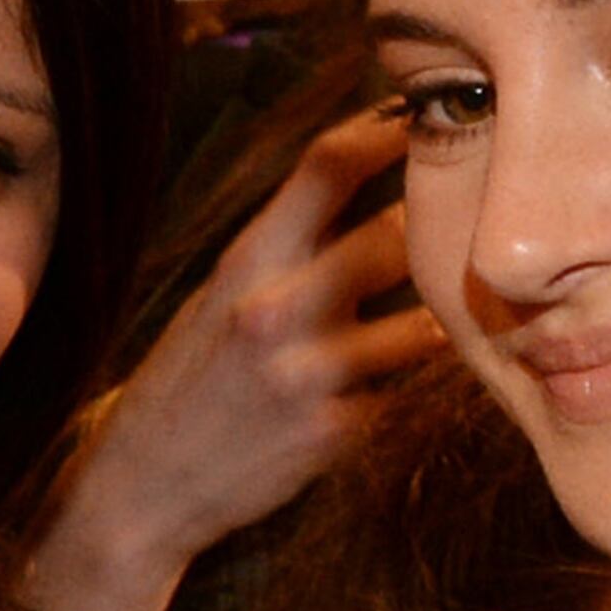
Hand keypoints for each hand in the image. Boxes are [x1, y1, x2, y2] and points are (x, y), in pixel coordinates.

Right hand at [13, 112, 444, 610]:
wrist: (143, 489)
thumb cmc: (189, 380)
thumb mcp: (219, 296)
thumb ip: (286, 245)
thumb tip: (361, 180)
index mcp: (247, 261)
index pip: (329, 165)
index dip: (388, 130)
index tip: (426, 122)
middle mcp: (277, 308)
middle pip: (395, 234)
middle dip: (435, 233)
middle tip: (467, 230)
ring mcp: (309, 374)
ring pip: (422, 321)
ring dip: (440, 319)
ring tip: (451, 319)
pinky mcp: (336, 433)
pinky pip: (405, 392)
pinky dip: (412, 387)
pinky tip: (404, 390)